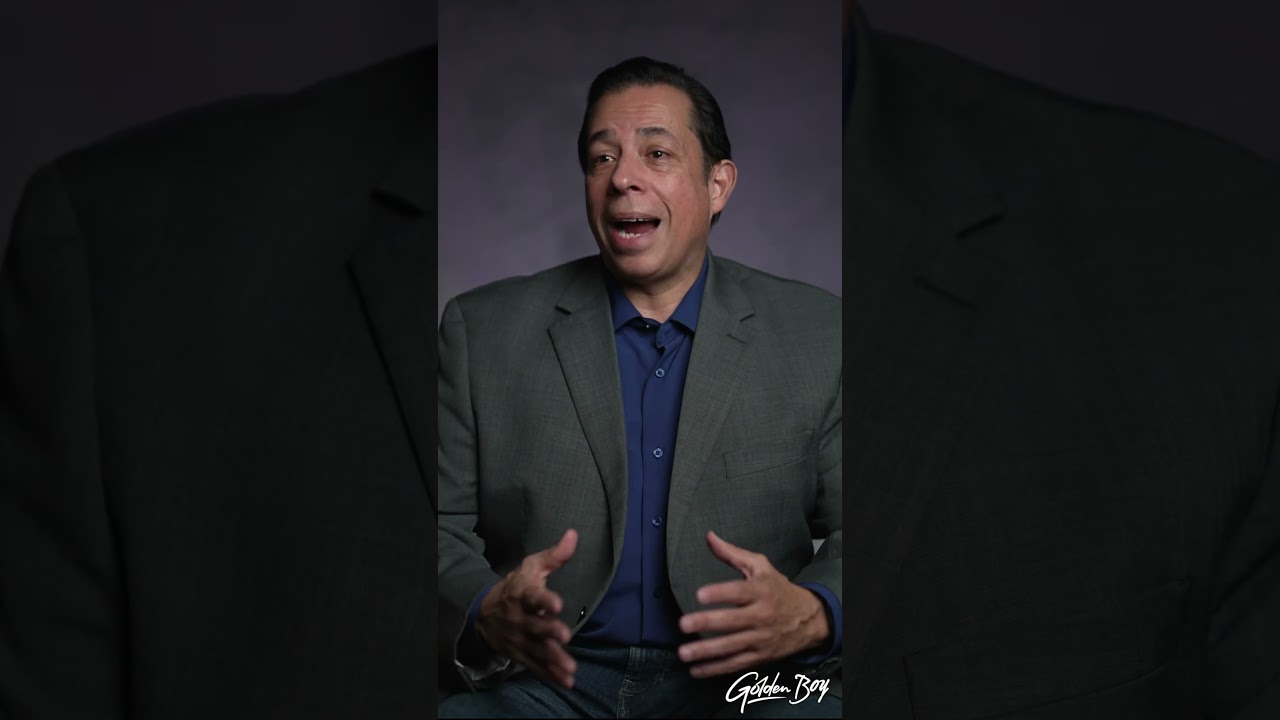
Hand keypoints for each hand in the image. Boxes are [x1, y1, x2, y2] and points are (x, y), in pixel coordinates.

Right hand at [476, 529, 579, 687]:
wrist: (484, 612)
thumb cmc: (515, 586)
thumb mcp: (531, 568)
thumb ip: (554, 556)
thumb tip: (573, 535)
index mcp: (522, 595)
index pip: (532, 597)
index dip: (544, 600)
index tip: (557, 603)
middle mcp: (519, 619)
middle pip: (535, 626)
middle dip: (549, 631)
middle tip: (565, 635)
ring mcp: (519, 639)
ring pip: (536, 650)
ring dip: (553, 659)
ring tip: (569, 667)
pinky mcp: (520, 654)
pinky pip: (535, 666)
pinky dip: (550, 675)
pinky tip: (566, 682)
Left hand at [677, 531, 829, 678]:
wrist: (809, 618)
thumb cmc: (778, 589)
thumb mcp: (760, 567)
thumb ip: (732, 554)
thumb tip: (709, 536)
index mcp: (761, 591)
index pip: (739, 592)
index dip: (720, 593)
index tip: (699, 595)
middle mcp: (762, 616)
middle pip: (733, 621)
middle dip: (707, 623)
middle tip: (683, 624)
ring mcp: (761, 638)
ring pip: (732, 647)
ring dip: (706, 651)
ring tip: (684, 652)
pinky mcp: (760, 656)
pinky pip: (736, 664)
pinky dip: (716, 669)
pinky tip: (696, 670)